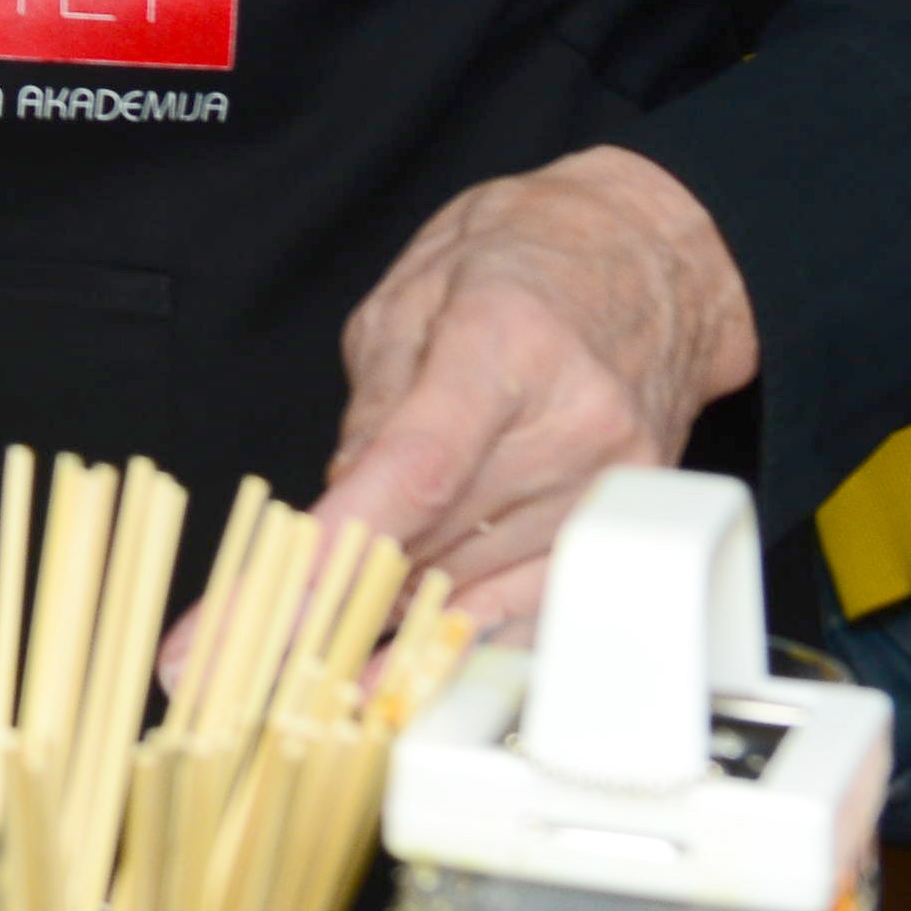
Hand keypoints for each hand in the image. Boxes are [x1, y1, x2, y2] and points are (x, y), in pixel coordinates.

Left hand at [304, 145, 755, 625]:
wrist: (656, 258)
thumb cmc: (529, 256)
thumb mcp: (414, 294)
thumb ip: (372, 404)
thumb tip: (341, 501)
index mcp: (505, 341)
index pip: (415, 469)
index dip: (341, 544)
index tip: (274, 602)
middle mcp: (571, 420)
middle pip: (441, 538)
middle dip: (338, 591)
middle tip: (255, 634)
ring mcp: (613, 479)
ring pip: (485, 581)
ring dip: (400, 614)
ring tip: (326, 639)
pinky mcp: (634, 520)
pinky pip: (543, 603)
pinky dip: (472, 630)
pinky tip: (412, 655)